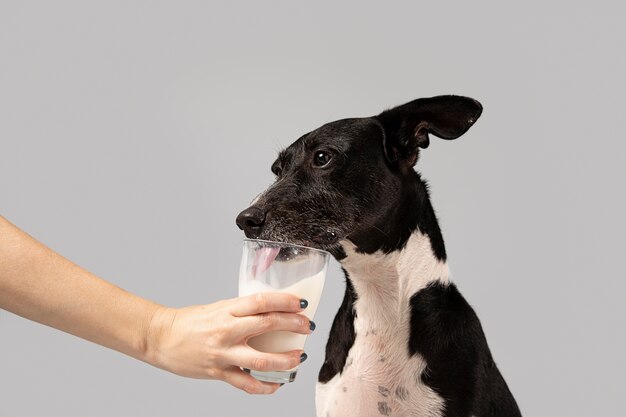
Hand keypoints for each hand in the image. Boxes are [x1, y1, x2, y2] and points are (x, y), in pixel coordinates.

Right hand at [145, 293, 311, 393]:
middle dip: (294, 325)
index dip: (285, 301)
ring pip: (262, 360)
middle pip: (268, 325)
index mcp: (227, 309)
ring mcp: (223, 353)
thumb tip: (270, 311)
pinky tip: (277, 384)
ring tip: (300, 357)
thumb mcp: (218, 307)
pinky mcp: (218, 372)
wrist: (160, 337)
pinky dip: (265, 386)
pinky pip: (247, 384)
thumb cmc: (190, 321)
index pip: (262, 301)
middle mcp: (226, 329)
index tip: (301, 303)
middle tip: (308, 327)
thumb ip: (241, 310)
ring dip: (286, 360)